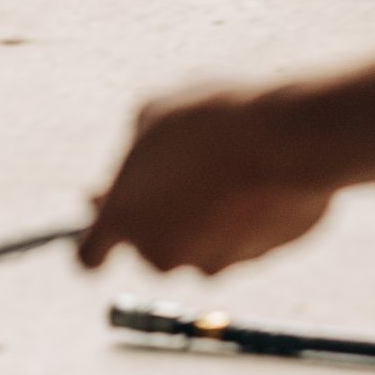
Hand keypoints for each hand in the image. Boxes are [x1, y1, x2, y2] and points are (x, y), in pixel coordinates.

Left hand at [79, 89, 334, 275]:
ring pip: (204, 243)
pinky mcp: (260, 258)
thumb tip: (140, 166)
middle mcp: (163, 254)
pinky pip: (247, 238)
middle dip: (162, 216)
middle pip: (153, 248)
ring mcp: (215, 262)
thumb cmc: (211, 120)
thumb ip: (136, 149)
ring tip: (229, 164)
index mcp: (124, 220)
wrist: (286, 140)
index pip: (89, 258)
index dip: (99, 237)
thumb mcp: (153, 113)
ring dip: (208, 215)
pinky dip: (249, 215)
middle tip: (182, 168)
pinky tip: (262, 175)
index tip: (109, 209)